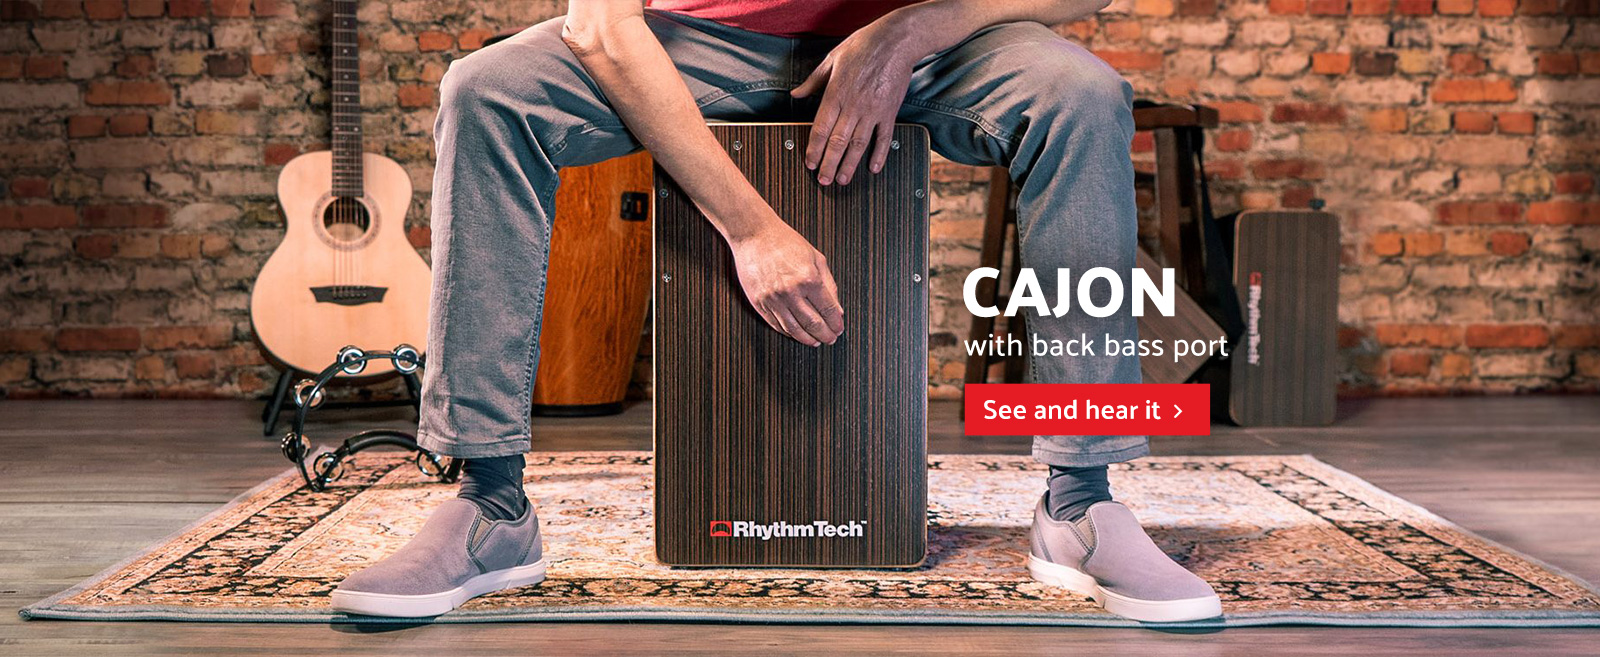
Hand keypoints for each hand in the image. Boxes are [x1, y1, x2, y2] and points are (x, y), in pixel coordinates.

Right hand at [727, 218, 844, 345]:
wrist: (755, 234)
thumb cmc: (786, 242)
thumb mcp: (816, 258)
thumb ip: (829, 285)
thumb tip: (837, 310)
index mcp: (808, 279)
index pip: (828, 310)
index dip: (836, 323)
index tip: (839, 329)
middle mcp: (791, 292)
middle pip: (813, 323)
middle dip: (825, 335)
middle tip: (830, 338)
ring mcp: (773, 299)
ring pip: (794, 329)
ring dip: (807, 339)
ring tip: (815, 341)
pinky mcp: (759, 303)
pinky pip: (776, 324)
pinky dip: (789, 333)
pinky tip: (797, 334)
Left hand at [791, 17, 917, 185]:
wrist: (895, 41)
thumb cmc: (863, 46)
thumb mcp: (832, 59)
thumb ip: (813, 81)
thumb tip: (795, 94)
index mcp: (835, 94)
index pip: (820, 128)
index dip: (813, 149)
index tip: (809, 163)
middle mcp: (853, 106)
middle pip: (838, 142)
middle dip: (828, 164)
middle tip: (823, 181)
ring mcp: (873, 111)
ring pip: (858, 144)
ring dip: (850, 165)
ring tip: (842, 180)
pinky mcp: (889, 111)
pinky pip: (884, 138)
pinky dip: (880, 154)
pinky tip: (874, 168)